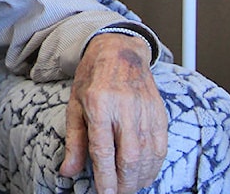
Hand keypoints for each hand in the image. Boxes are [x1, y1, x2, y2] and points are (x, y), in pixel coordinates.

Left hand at [59, 33, 167, 193]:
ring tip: (129, 188)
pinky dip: (154, 166)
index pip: (103, 151)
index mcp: (98, 105)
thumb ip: (74, 141)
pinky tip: (145, 174)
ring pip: (147, 156)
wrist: (119, 50)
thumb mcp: (75, 105)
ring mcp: (145, 110)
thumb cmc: (92, 77)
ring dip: (140, 179)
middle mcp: (124, 109)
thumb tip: (68, 171)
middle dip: (124, 184)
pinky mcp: (159, 112)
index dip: (105, 178)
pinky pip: (161, 147)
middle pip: (129, 158)